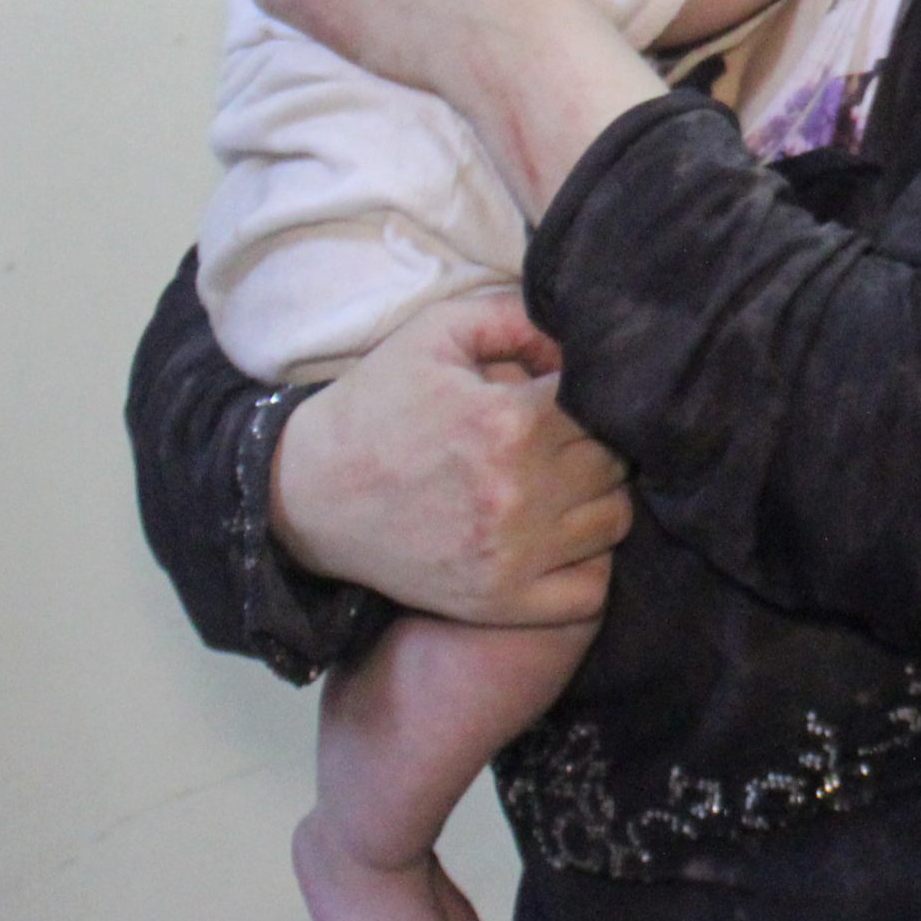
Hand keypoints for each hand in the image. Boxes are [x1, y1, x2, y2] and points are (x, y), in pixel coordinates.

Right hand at [270, 292, 629, 626]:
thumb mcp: (437, 333)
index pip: (603, 405)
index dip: (591, 395)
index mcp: (509, 423)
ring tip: (562, 483)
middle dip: (598, 442)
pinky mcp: (500, 602)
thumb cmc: (376, 405)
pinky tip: (560, 537)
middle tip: (563, 440)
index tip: (562, 398)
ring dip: (600, 497)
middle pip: (615, 461)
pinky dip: (589, 564)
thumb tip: (583, 340)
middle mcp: (519, 494)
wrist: (305, 493)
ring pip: (614, 519)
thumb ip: (519, 317)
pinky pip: (590, 590)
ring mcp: (512, 556)